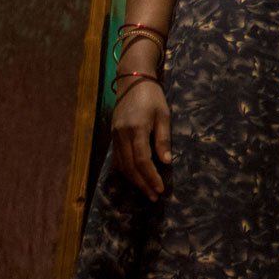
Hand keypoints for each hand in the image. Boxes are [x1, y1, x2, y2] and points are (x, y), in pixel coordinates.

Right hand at [111, 80, 170, 200]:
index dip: (151, 177)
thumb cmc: (152, 96)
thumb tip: (165, 162)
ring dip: (134, 180)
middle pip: (130, 167)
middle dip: (142, 184)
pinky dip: (126, 171)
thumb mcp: (163, 115)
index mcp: (136, 130)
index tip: (160, 189)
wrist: (132, 81)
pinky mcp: (112, 136)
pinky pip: (118, 159)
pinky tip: (135, 177)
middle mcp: (122, 136)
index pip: (142, 160)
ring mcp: (115, 137)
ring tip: (147, 191)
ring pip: (121, 165)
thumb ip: (163, 139)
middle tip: (153, 196)